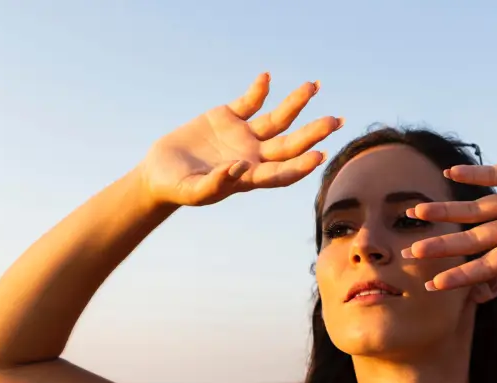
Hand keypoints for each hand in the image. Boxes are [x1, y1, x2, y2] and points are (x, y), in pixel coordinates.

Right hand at [139, 72, 342, 206]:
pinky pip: (250, 101)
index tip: (319, 156)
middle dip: (313, 133)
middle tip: (335, 121)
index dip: (300, 166)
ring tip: (313, 86)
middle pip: (290, 144)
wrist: (160, 171)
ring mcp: (244, 135)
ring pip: (278, 119)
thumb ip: (216, 184)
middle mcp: (254, 156)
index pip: (282, 173)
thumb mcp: (193, 191)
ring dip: (296, 103)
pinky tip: (266, 78)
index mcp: (250, 178)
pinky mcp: (229, 117)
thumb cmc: (177, 187)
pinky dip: (258, 90)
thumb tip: (240, 169)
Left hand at [405, 148, 496, 292]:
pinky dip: (469, 174)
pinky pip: (488, 174)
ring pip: (471, 208)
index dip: (460, 276)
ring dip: (445, 210)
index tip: (432, 285)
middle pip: (470, 240)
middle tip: (411, 254)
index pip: (485, 266)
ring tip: (416, 213)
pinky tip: (448, 174)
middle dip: (441, 247)